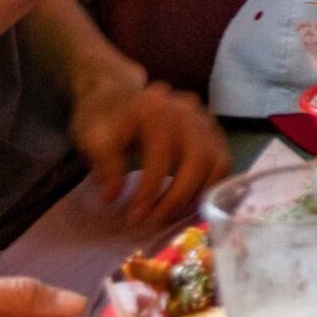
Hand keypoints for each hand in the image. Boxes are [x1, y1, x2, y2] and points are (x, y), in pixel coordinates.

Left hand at [71, 74, 228, 226]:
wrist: (117, 95)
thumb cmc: (104, 118)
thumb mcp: (93, 138)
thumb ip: (105, 166)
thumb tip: (113, 198)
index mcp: (155, 109)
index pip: (161, 156)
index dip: (149, 191)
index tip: (135, 217)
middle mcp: (186, 110)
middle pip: (198, 159)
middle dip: (177, 197)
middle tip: (156, 221)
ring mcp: (204, 118)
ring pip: (216, 161)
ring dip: (198, 194)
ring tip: (174, 216)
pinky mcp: (212, 129)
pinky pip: (222, 161)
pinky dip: (210, 185)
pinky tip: (189, 202)